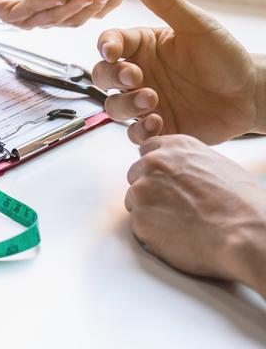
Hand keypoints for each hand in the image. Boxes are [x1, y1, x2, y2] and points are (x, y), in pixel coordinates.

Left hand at [0, 0, 125, 28]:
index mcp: (56, 6)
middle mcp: (43, 17)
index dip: (106, 5)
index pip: (85, 11)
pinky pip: (28, 12)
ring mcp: (24, 19)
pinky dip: (45, 5)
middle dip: (96, 10)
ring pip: (54, 20)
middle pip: (74, 21)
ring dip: (74, 10)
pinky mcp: (6, 14)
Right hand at [92, 0, 262, 144]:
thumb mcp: (197, 26)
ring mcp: (144, 102)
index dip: (105, 47)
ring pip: (113, 107)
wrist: (249, 95)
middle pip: (102, 76)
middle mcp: (138, 74)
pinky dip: (140, 131)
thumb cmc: (224, 56)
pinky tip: (158, 123)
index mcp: (142, 47)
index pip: (109, 43)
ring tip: (152, 101)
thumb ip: (167, 4)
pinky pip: (135, 133)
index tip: (113, 51)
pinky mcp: (157, 127)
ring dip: (126, 105)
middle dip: (112, 77)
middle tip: (135, 78)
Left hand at [125, 134, 265, 295]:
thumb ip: (186, 163)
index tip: (165, 182)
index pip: (148, 151)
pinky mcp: (139, 219)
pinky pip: (139, 225)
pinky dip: (152, 233)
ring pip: (134, 200)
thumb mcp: (215, 165)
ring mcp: (142, 190)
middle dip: (150, 190)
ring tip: (181, 223)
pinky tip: (177, 236)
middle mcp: (153, 163)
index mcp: (174, 146)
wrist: (248, 234)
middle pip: (136, 175)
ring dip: (150, 211)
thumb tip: (177, 172)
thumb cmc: (242, 204)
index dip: (157, 170)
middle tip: (175, 207)